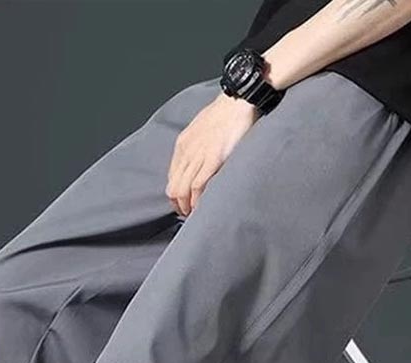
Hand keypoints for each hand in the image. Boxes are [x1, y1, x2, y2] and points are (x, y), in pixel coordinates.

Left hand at [166, 92, 259, 216]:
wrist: (239, 100)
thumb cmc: (226, 114)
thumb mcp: (203, 130)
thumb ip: (197, 146)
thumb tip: (199, 163)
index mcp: (183, 144)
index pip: (172, 177)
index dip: (176, 195)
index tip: (183, 204)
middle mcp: (186, 152)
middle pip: (173, 187)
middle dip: (179, 205)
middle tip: (188, 214)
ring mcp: (198, 156)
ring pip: (182, 190)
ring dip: (187, 207)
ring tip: (194, 214)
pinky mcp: (212, 159)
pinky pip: (197, 186)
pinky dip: (198, 201)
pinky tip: (201, 208)